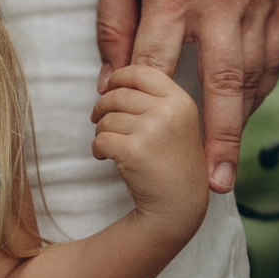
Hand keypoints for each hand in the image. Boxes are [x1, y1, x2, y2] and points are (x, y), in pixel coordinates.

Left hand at [91, 64, 209, 240]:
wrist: (179, 205)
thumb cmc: (174, 162)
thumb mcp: (178, 122)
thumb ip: (154, 99)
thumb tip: (110, 79)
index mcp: (181, 100)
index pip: (142, 72)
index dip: (119, 78)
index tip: (108, 88)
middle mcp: (169, 111)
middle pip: (118, 94)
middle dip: (103, 107)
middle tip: (99, 121)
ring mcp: (152, 130)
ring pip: (107, 118)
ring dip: (101, 132)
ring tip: (110, 145)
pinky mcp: (133, 151)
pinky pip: (100, 139)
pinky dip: (97, 149)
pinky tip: (105, 158)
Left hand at [97, 0, 278, 195]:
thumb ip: (114, 21)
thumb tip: (111, 80)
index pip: (156, 66)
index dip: (142, 108)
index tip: (131, 144)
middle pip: (222, 85)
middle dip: (217, 140)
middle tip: (213, 187)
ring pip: (258, 73)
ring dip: (243, 119)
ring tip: (226, 158)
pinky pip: (277, 51)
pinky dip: (264, 85)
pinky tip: (248, 107)